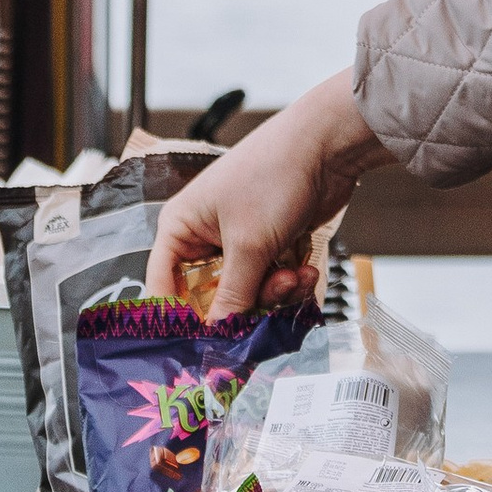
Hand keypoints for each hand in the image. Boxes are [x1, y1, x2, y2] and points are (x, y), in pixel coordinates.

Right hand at [144, 70, 384, 316]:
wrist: (328, 145)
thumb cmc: (274, 178)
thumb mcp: (248, 245)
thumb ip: (232, 297)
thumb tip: (215, 340)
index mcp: (181, 228)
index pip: (163, 287)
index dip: (179, 319)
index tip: (203, 346)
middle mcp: (204, 236)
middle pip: (211, 297)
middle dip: (245, 303)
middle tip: (272, 294)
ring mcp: (239, 240)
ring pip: (247, 293)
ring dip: (274, 293)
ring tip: (295, 276)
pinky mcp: (269, 243)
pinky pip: (271, 280)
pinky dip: (290, 281)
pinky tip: (306, 270)